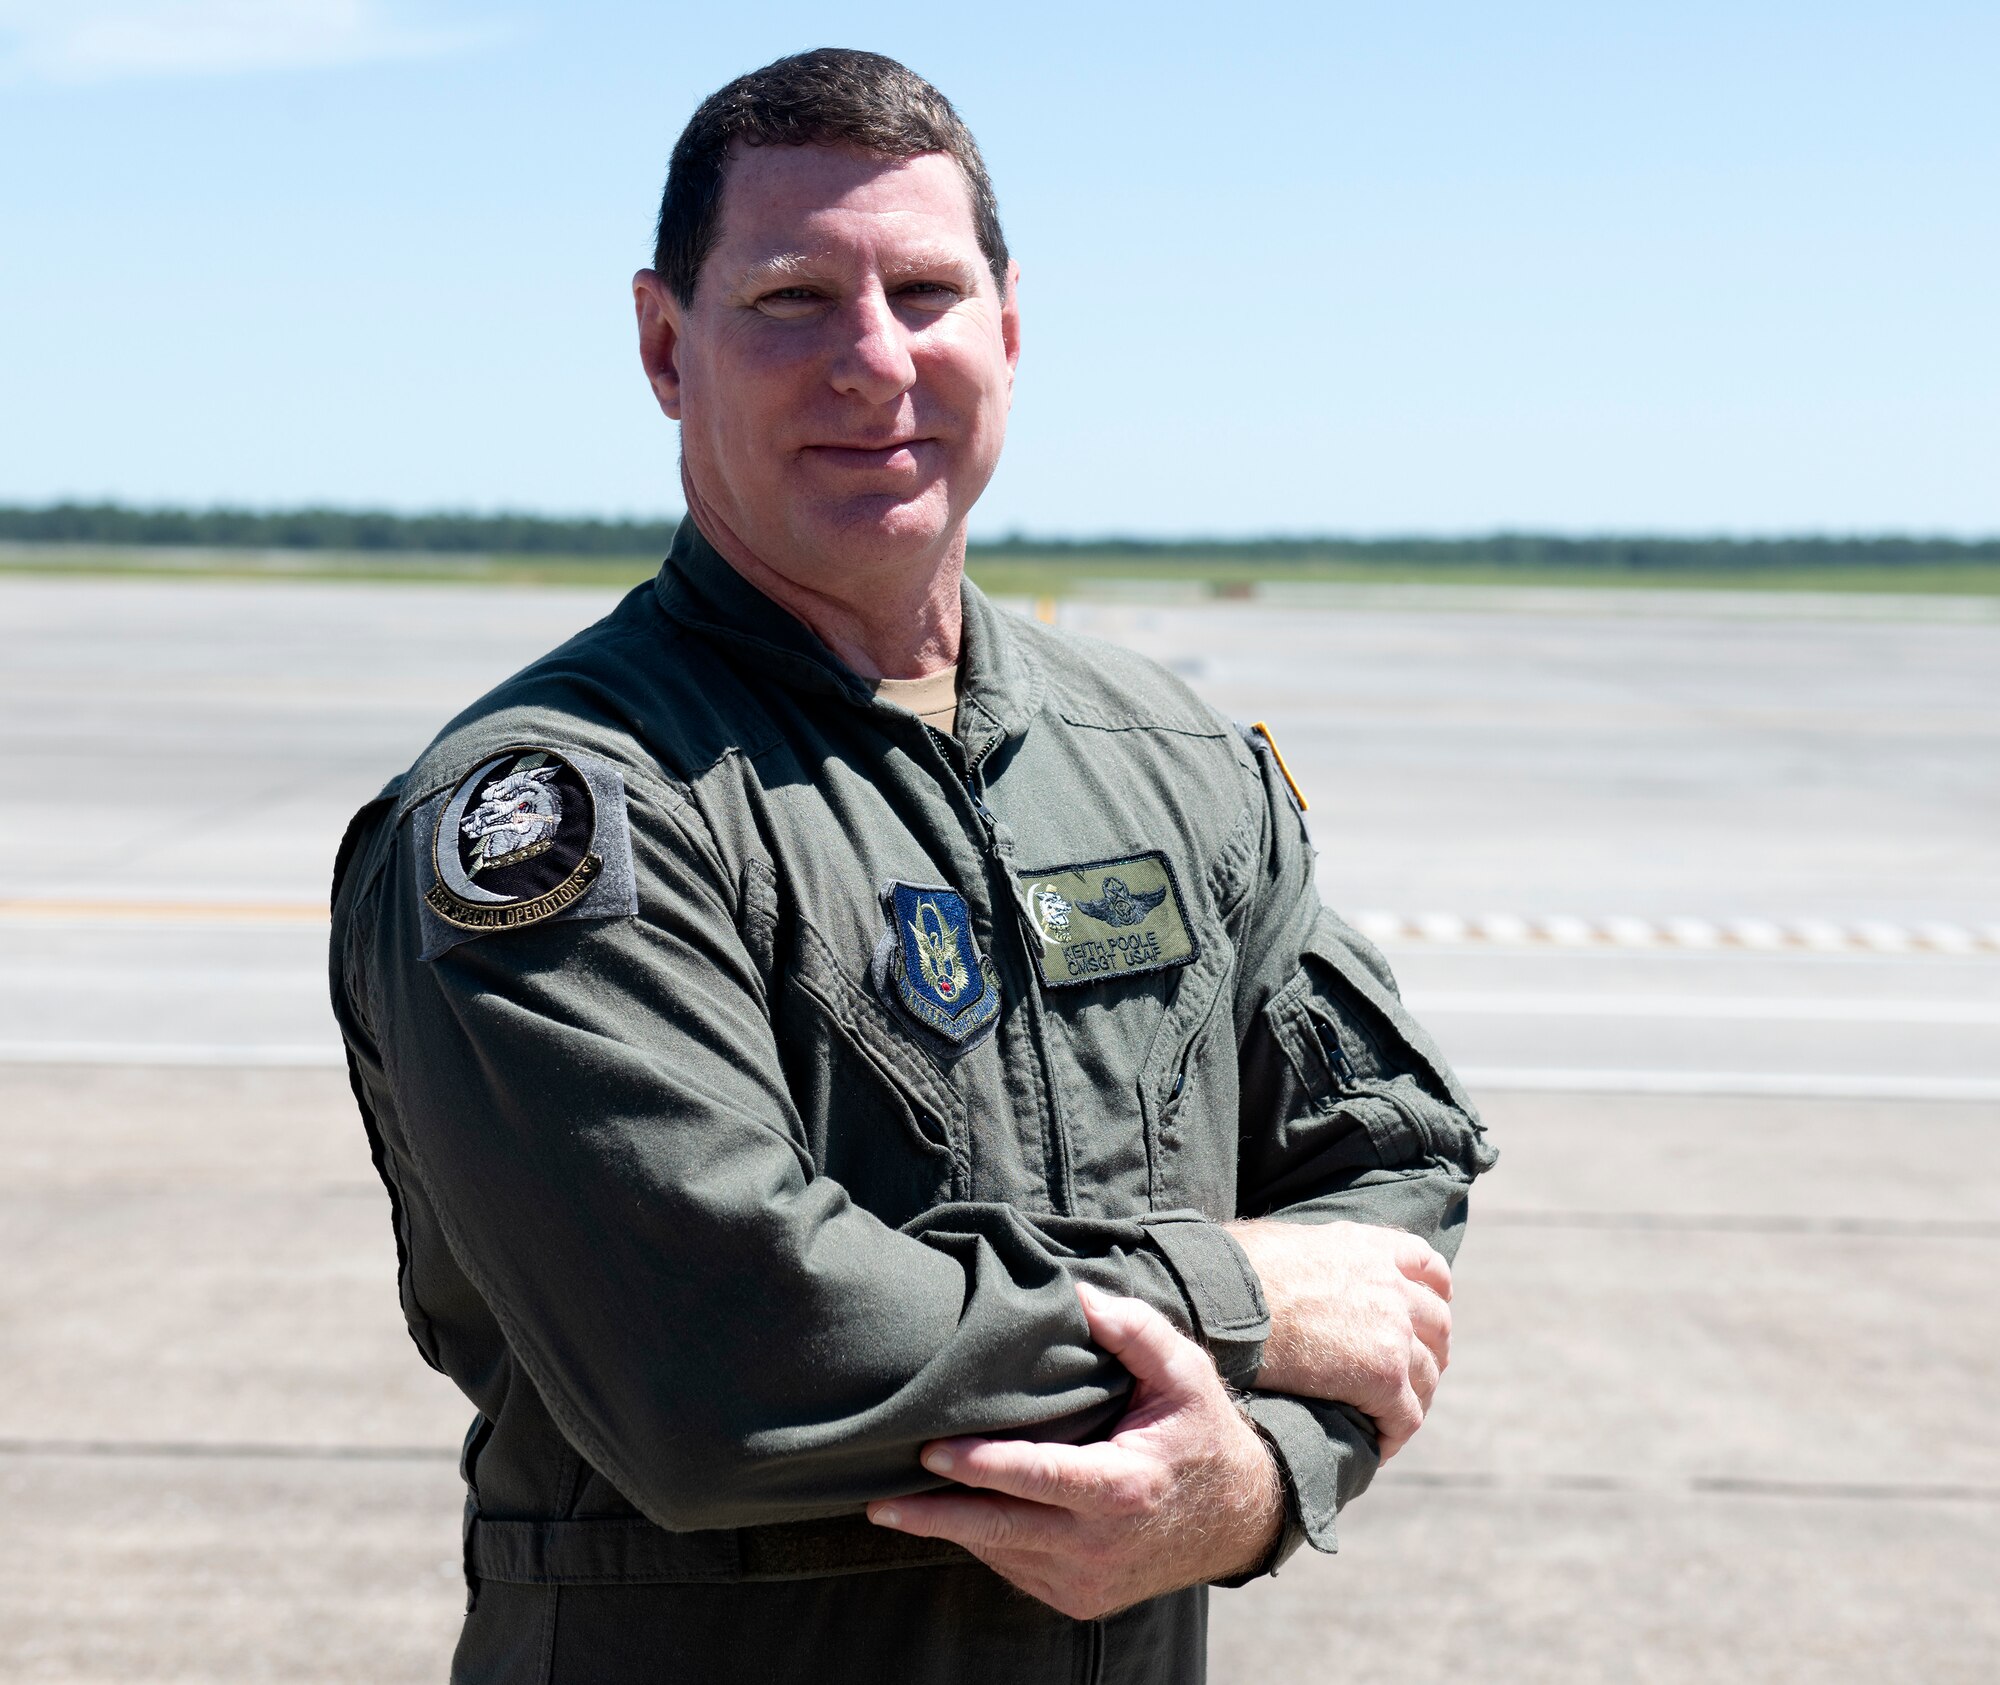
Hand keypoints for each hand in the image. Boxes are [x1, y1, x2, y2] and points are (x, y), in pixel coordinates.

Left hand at [866, 1282, 1281, 1619]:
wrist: (1240, 1517)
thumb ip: (1133, 1329)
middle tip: (880, 1501)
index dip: (979, 1468)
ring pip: (1002, 1553)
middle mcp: (1101, 1546)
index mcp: (1123, 1488)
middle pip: (1000, 1531)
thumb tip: (1077, 1293)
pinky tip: (963, 1513)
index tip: (928, 1452)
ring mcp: (1089, 1581)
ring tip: (902, 1501)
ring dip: (954, 1529)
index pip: (1036, 1479)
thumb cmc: (1201, 1431)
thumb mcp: (1182, 1370)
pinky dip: (987, 1541)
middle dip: (935, 1517)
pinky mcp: (1080, 1600)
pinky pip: (1016, 1568)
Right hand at [1226, 1218, 1451, 1458]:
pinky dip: (1394, 1434)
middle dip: (1431, 1349)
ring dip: (1413, 1398)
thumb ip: (1317, 1256)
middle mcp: (1390, 1284)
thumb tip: (1297, 1271)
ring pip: (1426, 1375)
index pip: (1426, 1266)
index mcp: (1368, 1247)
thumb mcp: (1287, 1242)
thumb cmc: (1233, 1271)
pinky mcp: (1383, 1375)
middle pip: (1437, 1323)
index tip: (1428, 1312)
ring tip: (1389, 1419)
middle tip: (1410, 1375)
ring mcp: (1393, 1330)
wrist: (1224, 1300)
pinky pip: (1406, 1416)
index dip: (1434, 1292)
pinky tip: (1376, 1445)